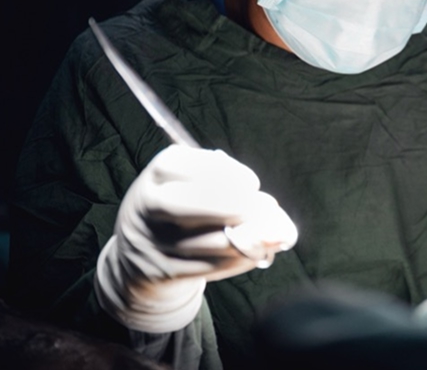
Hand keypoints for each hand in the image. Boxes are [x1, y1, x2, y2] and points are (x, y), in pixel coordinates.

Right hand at [95, 145, 297, 331]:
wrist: (140, 250)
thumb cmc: (182, 201)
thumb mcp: (195, 179)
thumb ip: (232, 183)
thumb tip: (273, 211)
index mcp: (159, 171)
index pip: (197, 167)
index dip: (234, 176)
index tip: (252, 184)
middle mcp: (150, 204)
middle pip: (195, 204)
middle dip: (240, 206)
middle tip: (261, 209)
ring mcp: (155, 241)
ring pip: (218, 241)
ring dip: (254, 236)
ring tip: (267, 230)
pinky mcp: (167, 271)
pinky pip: (218, 265)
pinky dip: (245, 257)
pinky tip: (253, 248)